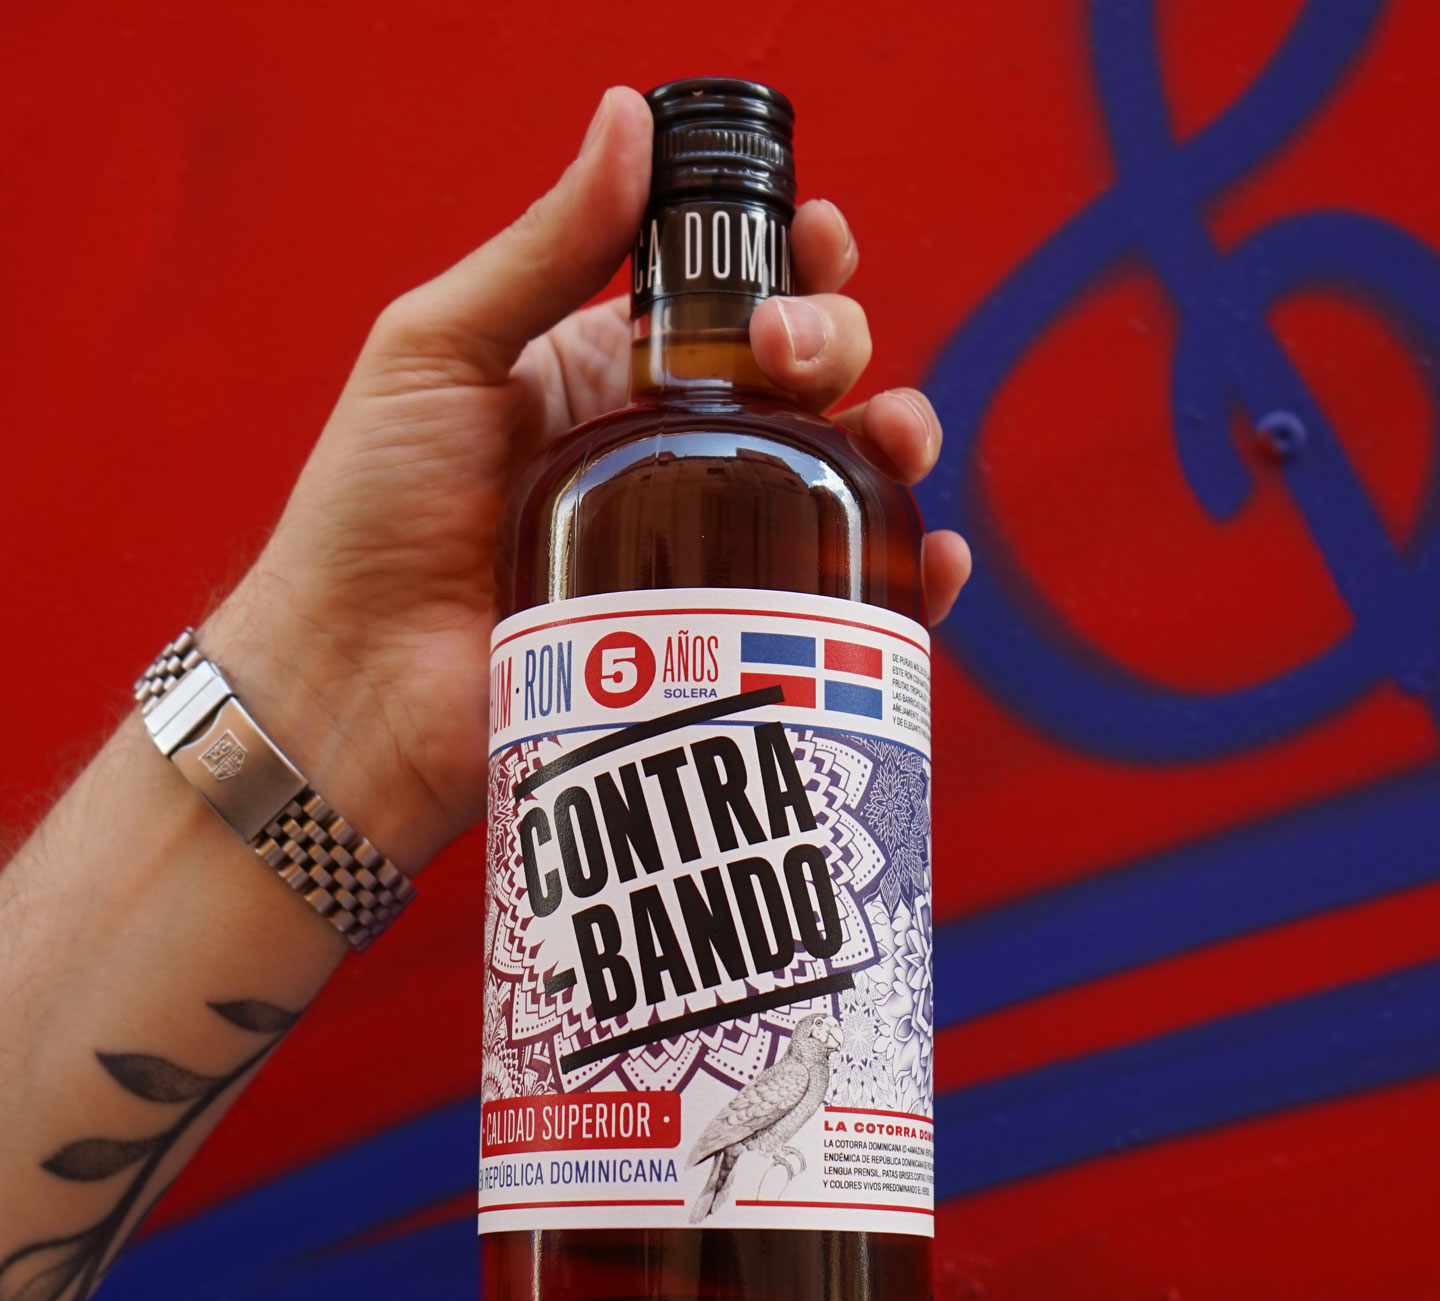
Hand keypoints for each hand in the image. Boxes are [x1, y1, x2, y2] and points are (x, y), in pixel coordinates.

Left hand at [200, 87, 971, 877]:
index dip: (788, 260)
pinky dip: (899, 578)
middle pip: (801, 379)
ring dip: (890, 443)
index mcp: (607, 374)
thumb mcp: (439, 351)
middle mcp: (666, 454)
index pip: (729, 299)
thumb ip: (545, 249)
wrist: (352, 684)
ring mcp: (697, 551)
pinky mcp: (715, 639)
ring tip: (890, 443)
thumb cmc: (368, 513)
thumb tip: (627, 116)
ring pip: (832, 481)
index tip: (814, 238)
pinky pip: (830, 603)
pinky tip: (925, 561)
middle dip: (833, 340)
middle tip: (788, 358)